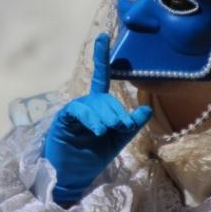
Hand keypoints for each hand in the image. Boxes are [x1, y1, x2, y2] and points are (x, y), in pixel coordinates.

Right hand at [42, 33, 152, 203]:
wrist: (75, 175)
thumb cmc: (94, 156)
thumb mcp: (118, 139)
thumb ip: (132, 124)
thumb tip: (147, 108)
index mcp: (98, 107)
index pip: (101, 78)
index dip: (102, 57)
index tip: (104, 36)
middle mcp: (85, 105)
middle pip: (103, 97)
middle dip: (115, 111)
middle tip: (122, 125)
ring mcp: (73, 112)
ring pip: (92, 103)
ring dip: (104, 116)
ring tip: (109, 130)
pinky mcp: (63, 120)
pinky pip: (77, 111)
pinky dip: (90, 119)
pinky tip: (99, 130)